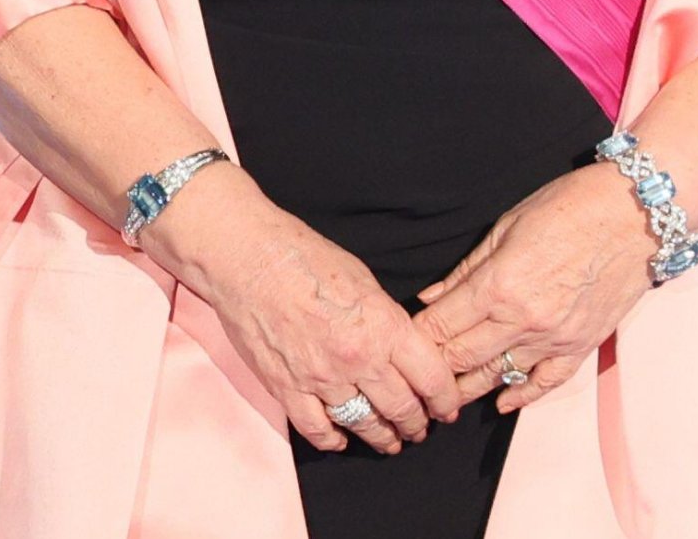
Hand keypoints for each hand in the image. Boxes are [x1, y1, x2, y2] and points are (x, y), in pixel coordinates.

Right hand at [166, 171, 463, 456]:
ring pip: (365, 425)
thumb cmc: (305, 256)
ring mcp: (321, 379)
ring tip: (390, 441)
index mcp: (382, 326)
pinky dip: (334, 439)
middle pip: (402, 408)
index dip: (446, 398)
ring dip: (382, 437)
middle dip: (417, 424)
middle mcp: (357, 359)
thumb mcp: (364, 279)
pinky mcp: (288, 390)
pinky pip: (319, 431)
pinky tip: (342, 438)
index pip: (431, 377)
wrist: (249, 258)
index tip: (448, 407)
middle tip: (421, 428)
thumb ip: (386, 319)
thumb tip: (401, 347)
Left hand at [410, 164, 652, 412]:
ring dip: (469, 388)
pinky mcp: (581, 347)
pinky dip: (521, 396)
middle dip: (435, 368)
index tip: (400, 343)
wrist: (633, 214)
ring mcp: (554, 338)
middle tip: (415, 375)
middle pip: (464, 359)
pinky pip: (545, 383)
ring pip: (499, 378)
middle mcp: (524, 319)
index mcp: (499, 283)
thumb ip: (467, 269)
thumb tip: (431, 298)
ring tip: (444, 396)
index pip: (444, 326)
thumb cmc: (569, 206)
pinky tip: (502, 401)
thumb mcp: (508, 225)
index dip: (418, 338)